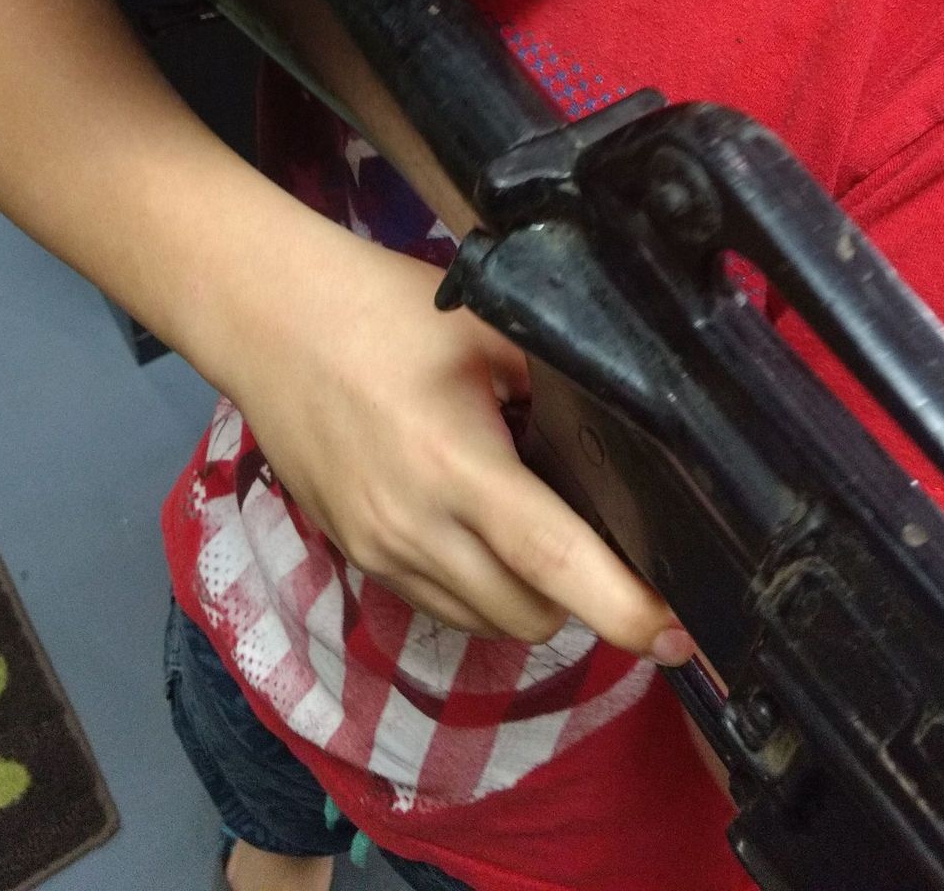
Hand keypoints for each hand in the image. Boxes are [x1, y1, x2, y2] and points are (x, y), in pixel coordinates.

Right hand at [223, 226, 694, 660]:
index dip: (626, 610)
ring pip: (482, 623)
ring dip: (523, 597)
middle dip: (579, 597)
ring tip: (533, 524)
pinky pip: (436, 602)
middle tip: (600, 539)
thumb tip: (630, 423)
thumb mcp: (483, 325)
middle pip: (529, 618)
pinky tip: (475, 520)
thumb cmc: (378, 308)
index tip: (678, 636)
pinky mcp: (354, 555)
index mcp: (457, 465)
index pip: (556, 563)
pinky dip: (473, 585)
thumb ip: (557, 377)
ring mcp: (378, 551)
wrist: (265, 319)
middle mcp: (414, 528)